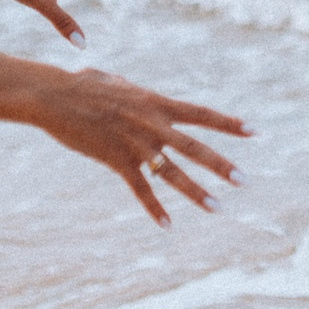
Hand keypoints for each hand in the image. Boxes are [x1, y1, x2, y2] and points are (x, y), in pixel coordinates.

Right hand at [28, 67, 248, 226]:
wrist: (53, 97)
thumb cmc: (82, 85)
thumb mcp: (119, 83)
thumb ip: (137, 93)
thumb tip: (141, 94)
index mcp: (157, 103)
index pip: (202, 113)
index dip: (229, 123)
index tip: (255, 130)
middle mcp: (153, 124)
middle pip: (195, 148)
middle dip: (221, 165)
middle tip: (245, 181)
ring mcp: (135, 144)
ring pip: (173, 173)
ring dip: (196, 192)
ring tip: (218, 208)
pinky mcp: (116, 161)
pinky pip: (140, 189)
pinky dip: (154, 208)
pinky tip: (167, 225)